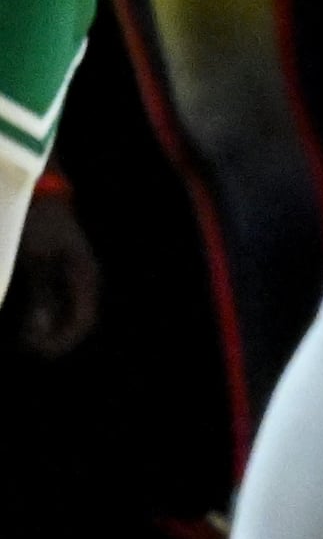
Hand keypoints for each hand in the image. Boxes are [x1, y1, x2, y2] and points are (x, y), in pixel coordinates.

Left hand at [6, 185, 100, 361]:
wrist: (37, 185)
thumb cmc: (38, 223)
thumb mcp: (36, 262)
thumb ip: (41, 298)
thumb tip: (39, 334)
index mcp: (84, 277)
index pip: (81, 322)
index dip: (59, 343)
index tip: (34, 352)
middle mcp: (82, 276)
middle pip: (73, 318)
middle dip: (51, 336)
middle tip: (25, 347)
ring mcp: (70, 270)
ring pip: (63, 309)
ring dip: (44, 324)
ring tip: (22, 334)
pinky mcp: (55, 263)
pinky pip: (53, 296)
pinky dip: (39, 309)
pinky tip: (21, 311)